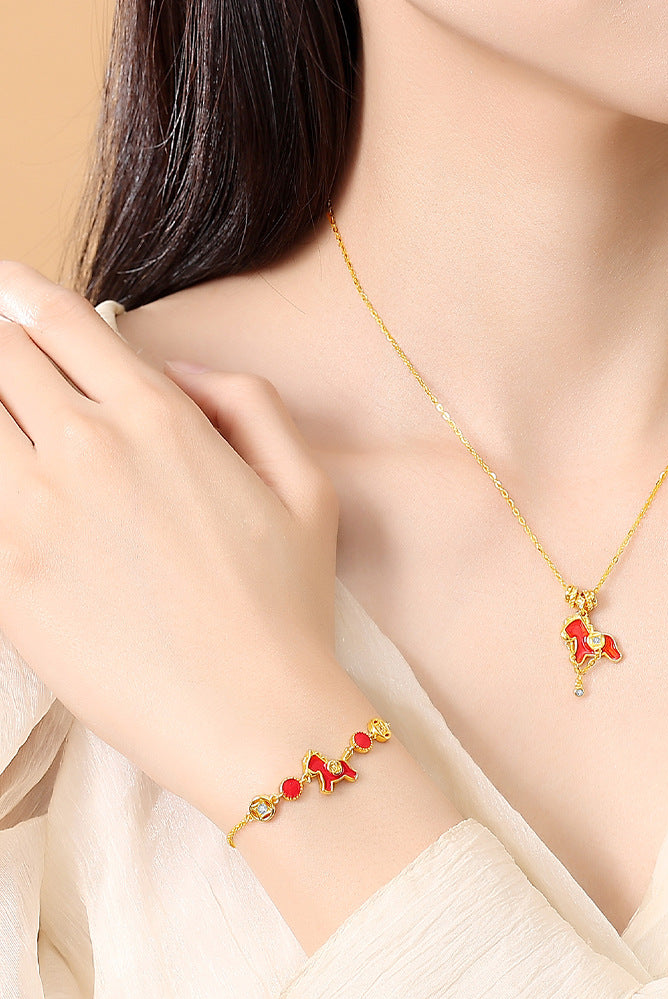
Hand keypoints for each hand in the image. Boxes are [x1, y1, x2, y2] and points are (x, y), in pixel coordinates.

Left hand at [0, 261, 350, 822]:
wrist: (248, 714)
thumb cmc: (286, 603)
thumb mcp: (306, 485)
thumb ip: (248, 403)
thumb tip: (177, 372)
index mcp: (160, 420)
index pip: (63, 324)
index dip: (22, 291)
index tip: (6, 283)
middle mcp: (86, 451)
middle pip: (0, 357)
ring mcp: (31, 515)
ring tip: (3, 412)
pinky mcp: (0, 577)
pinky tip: (3, 472)